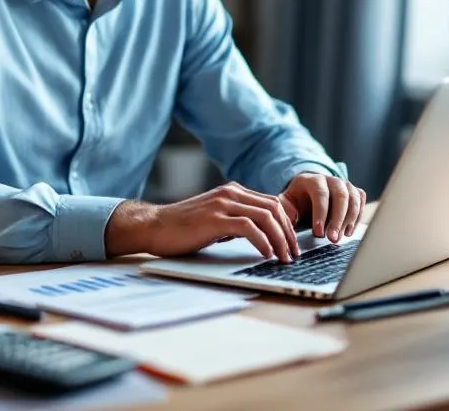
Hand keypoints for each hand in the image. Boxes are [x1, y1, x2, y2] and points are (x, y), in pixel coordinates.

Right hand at [106, 183, 298, 261]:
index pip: (272, 202)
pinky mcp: (215, 219)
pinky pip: (249, 227)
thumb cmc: (182, 227)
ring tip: (284, 257)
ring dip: (280, 239)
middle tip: (293, 253)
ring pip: (266, 216)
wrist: (154, 226)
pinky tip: (266, 254)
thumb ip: (236, 220)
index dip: (287, 223)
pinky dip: (262, 241)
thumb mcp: (215, 219)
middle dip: (288, 233)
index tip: (292, 243)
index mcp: (232, 191)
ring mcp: (222, 204)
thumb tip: (261, 235)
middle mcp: (230, 193)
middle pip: (274, 208)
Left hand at [280, 173, 366, 243]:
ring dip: (349, 220)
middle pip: (341, 196)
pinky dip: (357, 217)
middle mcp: (331, 179)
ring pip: (353, 199)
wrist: (307, 194)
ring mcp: (344, 184)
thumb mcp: (286, 203)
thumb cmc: (296, 201)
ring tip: (341, 238)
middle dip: (338, 220)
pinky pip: (361, 202)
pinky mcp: (354, 192)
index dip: (321, 214)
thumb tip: (291, 216)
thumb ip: (285, 208)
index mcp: (311, 180)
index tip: (318, 233)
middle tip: (333, 239)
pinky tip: (348, 231)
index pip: (320, 193)